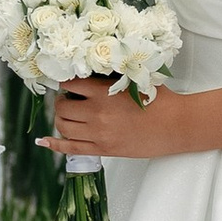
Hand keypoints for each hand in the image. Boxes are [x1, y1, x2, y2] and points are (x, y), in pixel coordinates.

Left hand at [52, 76, 193, 161]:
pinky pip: (71, 149)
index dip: (65, 82)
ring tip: (68, 115)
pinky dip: (55, 144)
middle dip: (62, 101)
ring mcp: (99, 134)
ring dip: (60, 119)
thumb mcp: (135, 79)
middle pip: (62, 107)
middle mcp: (97, 114)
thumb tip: (93, 70)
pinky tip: (44, 140)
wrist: (176, 126)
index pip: (70, 85)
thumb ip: (112, 76)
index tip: (67, 83)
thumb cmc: (161, 100)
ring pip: (63, 127)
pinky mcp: (104, 150)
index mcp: (104, 93)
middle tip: (69, 99)